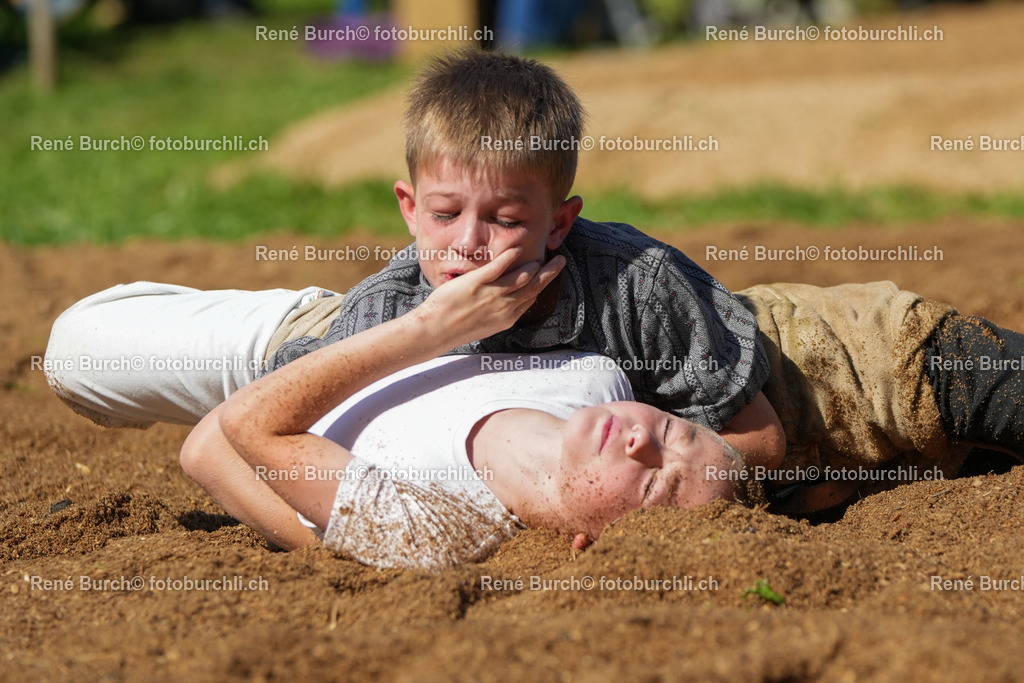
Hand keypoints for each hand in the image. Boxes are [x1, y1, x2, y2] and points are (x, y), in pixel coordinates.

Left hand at [415, 248, 565, 347]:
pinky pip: (498, 267)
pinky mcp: (477, 282)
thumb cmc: (457, 328)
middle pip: (535, 286)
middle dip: (550, 273)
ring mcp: (492, 294)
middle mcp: (504, 306)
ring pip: (523, 276)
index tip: (547, 275)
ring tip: (540, 254)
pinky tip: (516, 249)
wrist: (436, 331)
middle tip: (560, 260)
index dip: (542, 285)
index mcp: (507, 317)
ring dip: (534, 264)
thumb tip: (508, 302)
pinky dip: (510, 257)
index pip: (532, 298)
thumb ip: (499, 313)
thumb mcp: (485, 325)